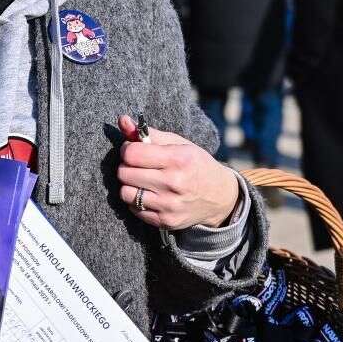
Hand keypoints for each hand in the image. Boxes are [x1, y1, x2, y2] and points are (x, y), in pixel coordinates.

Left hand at [115, 114, 241, 231]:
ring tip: (140, 180)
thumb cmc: (196, 165)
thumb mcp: (179, 144)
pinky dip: (136, 200)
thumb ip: (148, 133)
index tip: (133, 149)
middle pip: (124, 173)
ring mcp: (169, 205)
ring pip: (125, 193)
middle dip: (126, 166)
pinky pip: (134, 209)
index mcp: (178, 159)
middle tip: (137, 165)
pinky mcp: (165, 221)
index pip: (132, 154)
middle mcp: (174, 183)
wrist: (220, 197)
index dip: (127, 149)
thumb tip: (122, 120)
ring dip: (129, 184)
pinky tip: (148, 194)